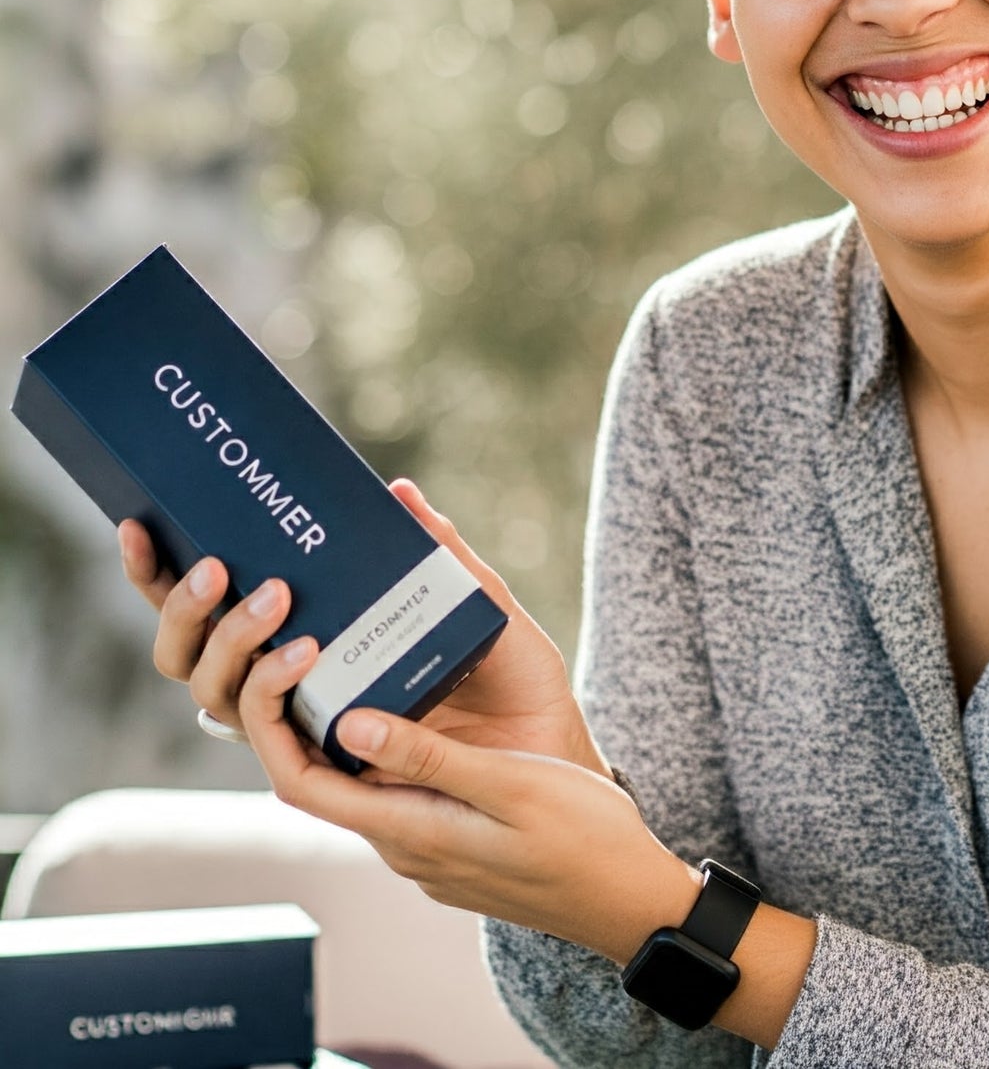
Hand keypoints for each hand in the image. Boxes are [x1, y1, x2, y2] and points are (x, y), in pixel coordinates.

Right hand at [120, 479, 611, 776]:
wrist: (563, 755)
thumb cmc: (521, 683)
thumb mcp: (485, 606)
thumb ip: (445, 553)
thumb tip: (399, 492)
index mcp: (316, 645)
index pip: (213, 616)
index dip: (162, 577)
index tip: (142, 522)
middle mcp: (299, 695)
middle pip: (194, 660)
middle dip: (184, 609)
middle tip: (219, 563)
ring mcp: (313, 737)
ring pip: (219, 701)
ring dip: (231, 643)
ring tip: (276, 596)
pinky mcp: (339, 781)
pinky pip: (279, 756)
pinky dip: (272, 702)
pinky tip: (302, 654)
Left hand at [239, 636, 701, 962]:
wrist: (625, 895)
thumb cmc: (580, 836)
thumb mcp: (510, 785)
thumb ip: (429, 759)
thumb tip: (350, 723)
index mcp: (408, 830)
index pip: (301, 782)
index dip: (273, 722)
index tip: (283, 661)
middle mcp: (403, 842)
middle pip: (319, 775)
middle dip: (297, 709)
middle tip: (307, 639)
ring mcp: (425, 845)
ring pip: (358, 776)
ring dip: (342, 718)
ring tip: (353, 650)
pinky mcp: (448, 837)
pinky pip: (394, 782)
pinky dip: (382, 735)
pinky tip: (407, 692)